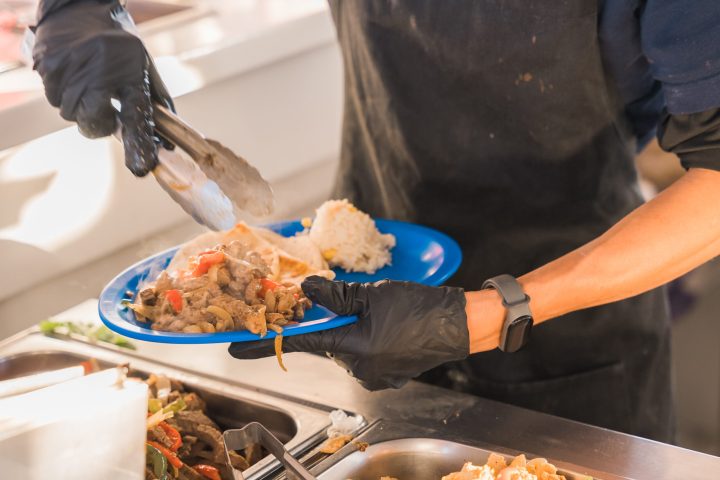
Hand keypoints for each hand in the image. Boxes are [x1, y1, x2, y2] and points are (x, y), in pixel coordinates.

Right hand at [32, 0, 173, 175]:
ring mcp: (70, 70)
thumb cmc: (119, 44)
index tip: (142, 168)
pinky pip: (54, 98)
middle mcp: (99, 73)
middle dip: (98, 122)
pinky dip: (63, 93)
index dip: (140, 144)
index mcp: (130, 74)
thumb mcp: (145, 68)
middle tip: (104, 107)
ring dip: (80, 107)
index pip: (136, 118)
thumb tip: (167, 141)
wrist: (83, 8)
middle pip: (92, 124)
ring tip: (88, 81)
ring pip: (70, 113)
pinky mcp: (47, 66)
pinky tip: (73, 74)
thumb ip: (156, 103)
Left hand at [229, 276, 469, 389]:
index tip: (236, 348)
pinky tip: (386, 330)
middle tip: (352, 306)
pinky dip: (365, 343)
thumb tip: (305, 291)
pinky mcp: (385, 378)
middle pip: (325, 343)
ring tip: (379, 316)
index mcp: (354, 345)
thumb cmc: (418, 304)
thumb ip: (335, 295)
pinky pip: (362, 359)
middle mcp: (359, 368)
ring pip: (344, 350)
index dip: (264, 343)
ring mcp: (373, 377)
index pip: (298, 343)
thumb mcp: (373, 293)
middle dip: (330, 325)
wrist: (457, 325)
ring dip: (350, 332)